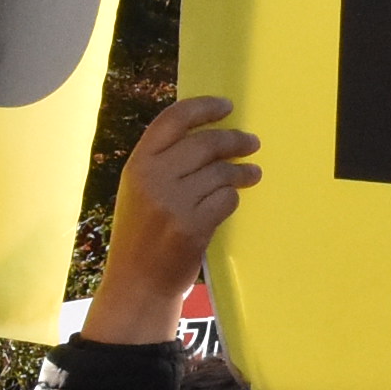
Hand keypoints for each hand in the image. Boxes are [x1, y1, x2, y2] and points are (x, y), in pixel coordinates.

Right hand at [90, 96, 259, 342]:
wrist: (137, 283)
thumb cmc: (141, 234)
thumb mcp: (138, 190)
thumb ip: (163, 162)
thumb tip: (207, 134)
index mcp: (137, 164)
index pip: (173, 120)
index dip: (203, 108)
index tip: (227, 106)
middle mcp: (152, 178)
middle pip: (204, 144)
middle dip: (234, 140)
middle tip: (252, 142)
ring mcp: (172, 203)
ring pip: (220, 172)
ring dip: (241, 171)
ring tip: (252, 173)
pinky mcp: (192, 226)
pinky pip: (226, 200)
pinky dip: (232, 199)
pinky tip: (231, 201)